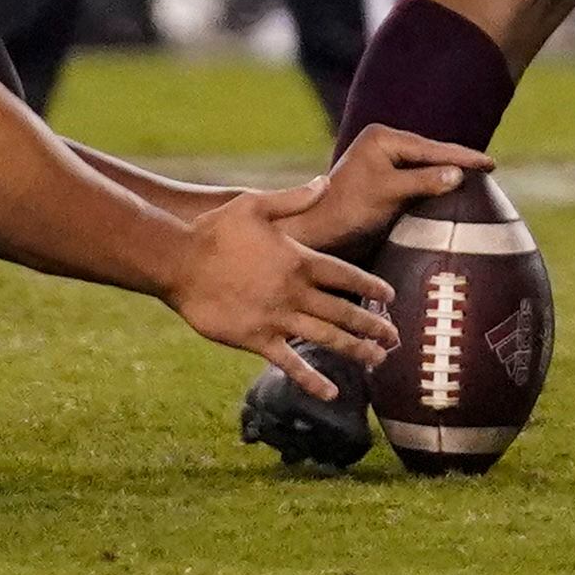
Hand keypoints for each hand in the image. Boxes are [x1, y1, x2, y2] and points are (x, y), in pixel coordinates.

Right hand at [166, 182, 398, 394]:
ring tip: (378, 360)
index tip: (390, 296)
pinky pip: (291, 364)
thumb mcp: (256, 204)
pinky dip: (312, 380)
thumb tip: (324, 181)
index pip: (347, 275)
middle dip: (373, 325)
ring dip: (356, 350)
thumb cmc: (216, 231)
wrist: (179, 262)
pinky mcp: (257, 339)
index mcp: (299, 259)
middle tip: (395, 337)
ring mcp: (277, 318)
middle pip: (345, 311)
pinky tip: (332, 393)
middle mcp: (295, 291)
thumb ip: (295, 198)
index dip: (371, 286)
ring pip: (326, 338)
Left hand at [278, 126, 493, 252]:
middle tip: (489, 168)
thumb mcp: (388, 192)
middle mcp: (382, 143)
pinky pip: (417, 178)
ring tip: (478, 177)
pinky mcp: (383, 180)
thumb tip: (458, 173)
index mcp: (382, 138)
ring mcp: (382, 161)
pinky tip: (452, 190)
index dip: (462, 156)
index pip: (431, 148)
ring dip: (448, 172)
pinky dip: (435, 183)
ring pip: (425, 165)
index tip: (490, 163)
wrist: (320, 232)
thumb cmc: (349, 209)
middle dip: (458, 160)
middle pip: (430, 153)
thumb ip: (423, 181)